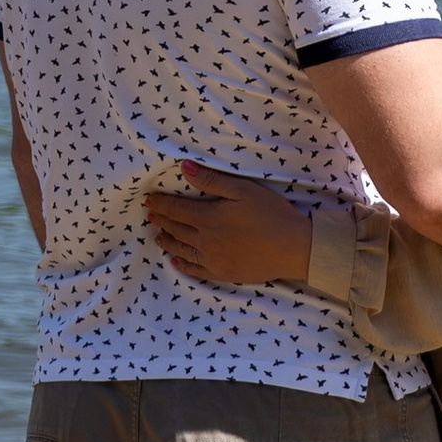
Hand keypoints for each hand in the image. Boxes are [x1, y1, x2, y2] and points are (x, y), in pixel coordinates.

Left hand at [145, 162, 314, 289]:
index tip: (148, 200)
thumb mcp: (242, 190)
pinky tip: (176, 261)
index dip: (160, 204)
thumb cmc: (271, 214)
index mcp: (208, 218)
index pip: (175, 210)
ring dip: (167, 241)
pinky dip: (183, 264)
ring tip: (157, 236)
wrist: (293, 248)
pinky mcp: (223, 273)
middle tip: (150, 215)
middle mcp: (205, 241)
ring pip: (182, 250)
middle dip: (161, 220)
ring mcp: (213, 260)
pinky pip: (196, 270)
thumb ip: (211, 180)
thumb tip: (184, 168)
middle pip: (176, 229)